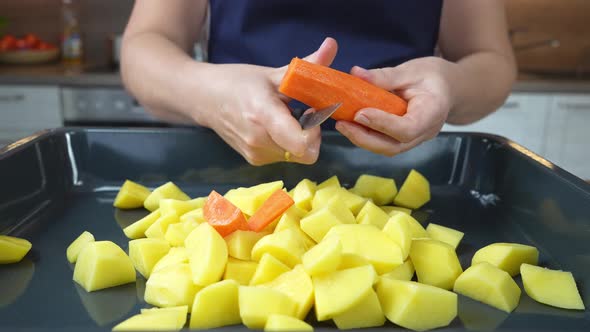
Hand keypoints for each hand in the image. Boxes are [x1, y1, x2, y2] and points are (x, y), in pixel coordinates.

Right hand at [198, 38, 337, 164]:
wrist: (203, 98)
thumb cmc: (239, 82)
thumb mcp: (273, 73)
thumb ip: (307, 66)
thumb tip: (332, 45)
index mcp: (263, 115)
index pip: (303, 145)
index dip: (315, 132)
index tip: (310, 112)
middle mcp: (259, 141)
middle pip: (304, 152)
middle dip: (310, 134)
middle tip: (301, 112)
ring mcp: (255, 154)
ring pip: (295, 156)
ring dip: (297, 138)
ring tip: (282, 117)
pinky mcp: (254, 160)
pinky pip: (283, 156)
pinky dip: (285, 142)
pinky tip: (273, 126)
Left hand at [335, 57, 457, 156]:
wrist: (447, 87)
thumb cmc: (432, 76)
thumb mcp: (411, 70)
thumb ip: (385, 76)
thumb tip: (356, 74)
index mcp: (432, 113)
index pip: (407, 128)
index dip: (383, 124)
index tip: (360, 113)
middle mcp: (424, 132)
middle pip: (394, 146)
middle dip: (365, 138)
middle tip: (342, 124)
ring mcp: (414, 139)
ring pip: (387, 148)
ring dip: (362, 139)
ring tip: (342, 124)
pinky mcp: (403, 140)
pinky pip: (384, 143)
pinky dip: (366, 136)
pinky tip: (351, 125)